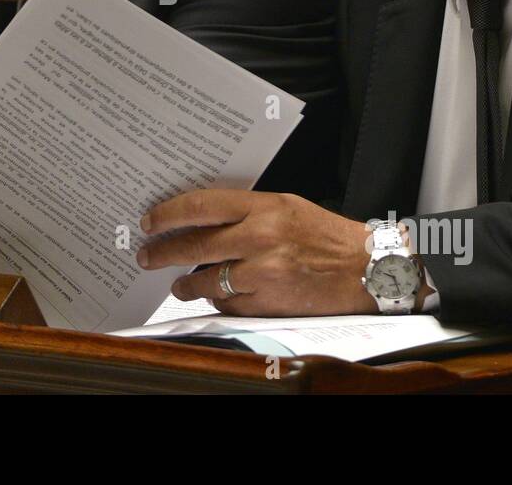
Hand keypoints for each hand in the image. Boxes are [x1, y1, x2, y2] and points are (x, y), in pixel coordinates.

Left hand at [136, 189, 379, 316]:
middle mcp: (260, 237)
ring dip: (186, 284)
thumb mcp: (285, 207)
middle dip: (162, 252)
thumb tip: (202, 221)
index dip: (168, 214)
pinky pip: (228, 304)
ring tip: (178, 284)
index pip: (201, 206)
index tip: (150, 222)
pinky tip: (218, 296)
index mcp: (264, 207)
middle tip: (146, 256)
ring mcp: (262, 273)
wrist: (365, 269)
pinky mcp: (268, 303)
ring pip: (206, 280)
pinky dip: (220, 300)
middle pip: (194, 245)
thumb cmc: (326, 236)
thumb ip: (246, 212)